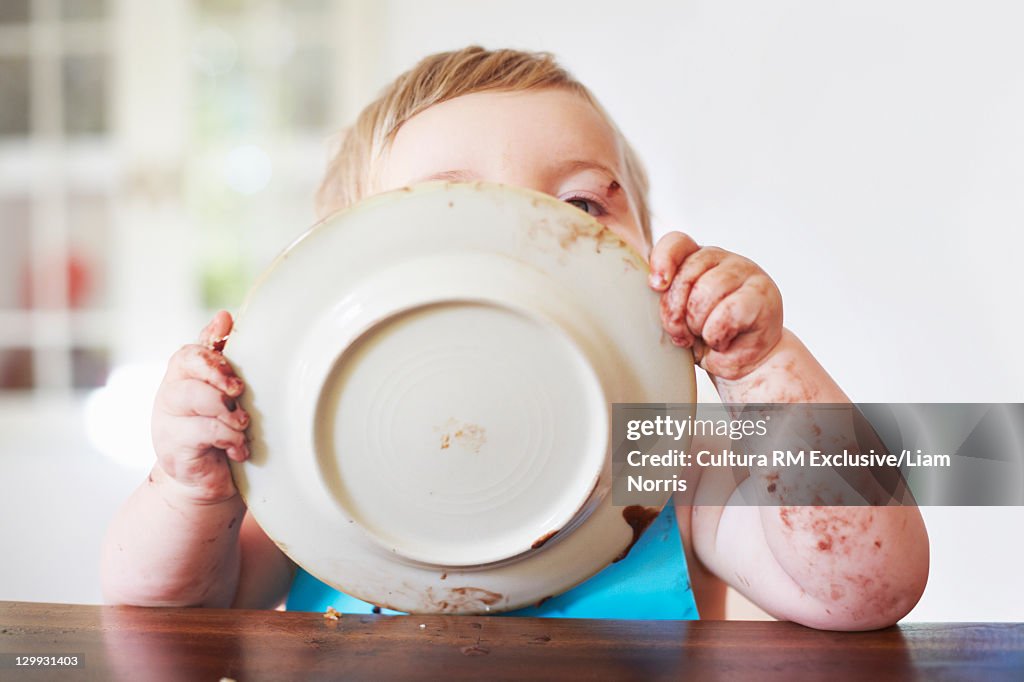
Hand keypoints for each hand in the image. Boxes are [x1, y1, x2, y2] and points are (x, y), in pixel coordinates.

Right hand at [151, 311, 249, 503]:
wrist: (204, 481)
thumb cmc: (219, 430)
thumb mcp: (222, 392)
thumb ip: (220, 357)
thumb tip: (224, 316)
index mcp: (182, 377)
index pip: (189, 353)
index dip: (214, 359)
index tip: (236, 376)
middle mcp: (169, 395)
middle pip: (187, 370)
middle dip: (220, 379)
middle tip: (239, 393)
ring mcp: (167, 422)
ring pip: (195, 399)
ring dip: (228, 412)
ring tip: (242, 425)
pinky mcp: (173, 449)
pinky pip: (204, 432)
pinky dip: (229, 439)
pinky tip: (238, 450)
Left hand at [648, 232, 782, 379]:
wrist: (746, 363)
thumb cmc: (708, 338)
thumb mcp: (678, 319)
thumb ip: (665, 299)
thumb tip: (655, 285)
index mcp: (697, 259)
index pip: (677, 243)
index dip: (663, 261)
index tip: (656, 286)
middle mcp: (721, 259)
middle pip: (686, 274)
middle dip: (675, 312)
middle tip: (682, 334)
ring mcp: (745, 271)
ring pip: (706, 292)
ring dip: (697, 325)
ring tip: (704, 338)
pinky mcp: (762, 293)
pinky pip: (728, 312)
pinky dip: (717, 335)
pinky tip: (722, 341)